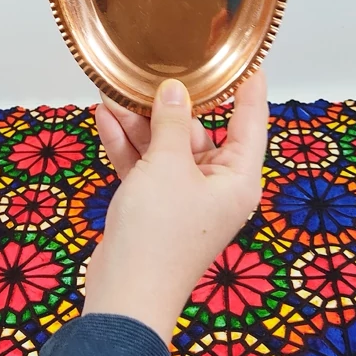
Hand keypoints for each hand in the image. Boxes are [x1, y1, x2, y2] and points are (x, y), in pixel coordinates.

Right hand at [87, 72, 267, 341]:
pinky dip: (127, 146)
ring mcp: (183, 198)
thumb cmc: (158, 234)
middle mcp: (215, 187)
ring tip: (114, 93)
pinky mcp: (155, 206)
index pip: (250, 124)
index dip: (249, 91)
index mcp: (236, 180)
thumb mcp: (166, 166)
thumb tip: (175, 91)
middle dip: (169, 106)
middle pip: (198, 133)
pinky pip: (145, 166)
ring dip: (139, 123)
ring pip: (165, 148)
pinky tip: (105, 119)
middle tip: (150, 73)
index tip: (247, 62)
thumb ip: (171, 123)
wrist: (124, 293)